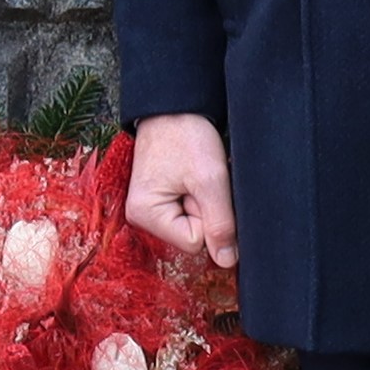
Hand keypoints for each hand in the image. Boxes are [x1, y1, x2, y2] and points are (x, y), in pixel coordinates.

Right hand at [123, 113, 236, 276]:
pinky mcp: (161, 201)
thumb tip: (227, 262)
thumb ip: (220, 223)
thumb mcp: (210, 180)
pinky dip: (200, 196)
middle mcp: (142, 218)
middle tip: (199, 179)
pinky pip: (191, 212)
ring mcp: (151, 210)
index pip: (195, 243)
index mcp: (145, 216)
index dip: (209, 216)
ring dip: (205, 202)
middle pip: (193, 236)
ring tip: (196, 175)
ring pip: (195, 224)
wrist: (174, 107)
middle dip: (206, 209)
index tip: (201, 187)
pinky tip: (194, 178)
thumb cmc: (186, 137)